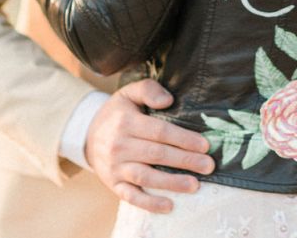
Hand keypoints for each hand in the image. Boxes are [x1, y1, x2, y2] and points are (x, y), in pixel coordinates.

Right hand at [84, 79, 214, 213]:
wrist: (88, 134)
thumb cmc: (118, 112)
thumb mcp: (129, 92)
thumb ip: (148, 90)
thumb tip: (168, 100)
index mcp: (126, 121)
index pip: (159, 131)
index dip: (183, 138)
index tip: (204, 145)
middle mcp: (119, 145)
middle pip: (157, 154)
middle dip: (185, 160)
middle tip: (208, 166)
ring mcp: (116, 167)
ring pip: (146, 177)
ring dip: (172, 182)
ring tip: (195, 185)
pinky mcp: (113, 184)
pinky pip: (131, 196)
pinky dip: (149, 203)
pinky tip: (169, 206)